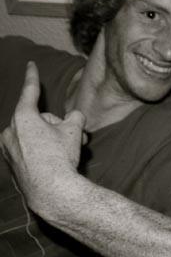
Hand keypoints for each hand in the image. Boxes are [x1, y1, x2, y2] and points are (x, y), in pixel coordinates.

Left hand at [0, 62, 85, 213]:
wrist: (52, 192)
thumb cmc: (61, 157)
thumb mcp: (74, 131)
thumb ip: (75, 117)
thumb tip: (74, 117)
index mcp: (23, 118)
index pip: (30, 91)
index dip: (33, 76)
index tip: (31, 64)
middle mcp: (10, 131)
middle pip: (39, 120)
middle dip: (57, 126)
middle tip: (75, 137)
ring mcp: (8, 150)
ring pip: (35, 136)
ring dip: (52, 139)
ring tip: (68, 153)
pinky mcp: (12, 165)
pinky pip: (30, 150)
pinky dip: (43, 152)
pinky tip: (56, 164)